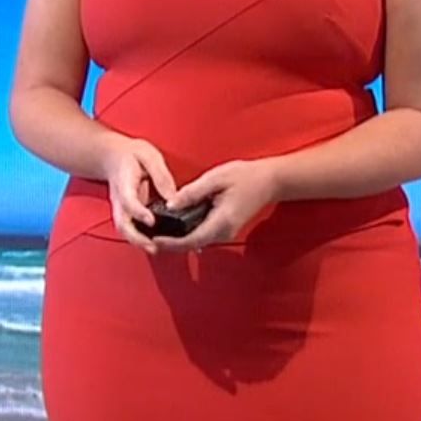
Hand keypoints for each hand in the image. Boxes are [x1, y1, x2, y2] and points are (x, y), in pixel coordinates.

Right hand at [99, 136, 178, 254]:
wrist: (110, 155)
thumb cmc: (131, 154)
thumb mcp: (148, 156)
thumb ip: (160, 175)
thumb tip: (173, 198)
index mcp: (124, 182)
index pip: (128, 200)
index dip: (138, 211)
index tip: (151, 221)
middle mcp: (119, 199)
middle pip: (122, 223)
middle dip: (136, 238)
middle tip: (153, 247)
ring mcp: (121, 207)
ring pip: (124, 229)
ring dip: (137, 242)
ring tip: (155, 250)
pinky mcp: (126, 212)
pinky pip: (130, 228)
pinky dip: (140, 239)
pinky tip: (155, 244)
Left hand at [157, 159, 281, 250]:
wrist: (270, 181)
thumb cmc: (245, 176)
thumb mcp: (215, 179)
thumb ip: (192, 193)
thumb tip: (171, 204)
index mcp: (221, 222)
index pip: (192, 240)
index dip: (171, 243)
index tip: (155, 241)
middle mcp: (224, 232)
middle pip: (192, 244)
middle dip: (171, 244)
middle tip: (150, 237)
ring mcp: (226, 232)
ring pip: (197, 241)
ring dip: (179, 239)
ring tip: (158, 232)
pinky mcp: (225, 228)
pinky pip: (203, 234)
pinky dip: (188, 233)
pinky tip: (175, 225)